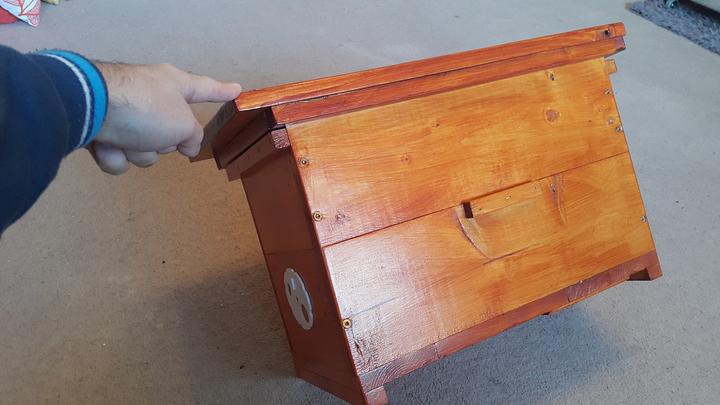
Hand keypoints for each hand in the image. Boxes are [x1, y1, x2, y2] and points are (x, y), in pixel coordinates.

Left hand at [89, 63, 241, 174]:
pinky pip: (118, 154)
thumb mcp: (183, 125)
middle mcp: (150, 96)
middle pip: (170, 132)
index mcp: (174, 85)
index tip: (237, 90)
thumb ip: (193, 136)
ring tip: (125, 140)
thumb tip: (186, 144)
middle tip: (155, 136)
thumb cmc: (144, 109)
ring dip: (137, 151)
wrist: (88, 107)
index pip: (206, 89)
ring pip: (143, 148)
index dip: (223, 91)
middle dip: (163, 143)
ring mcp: (124, 113)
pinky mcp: (100, 128)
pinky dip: (113, 155)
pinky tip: (106, 145)